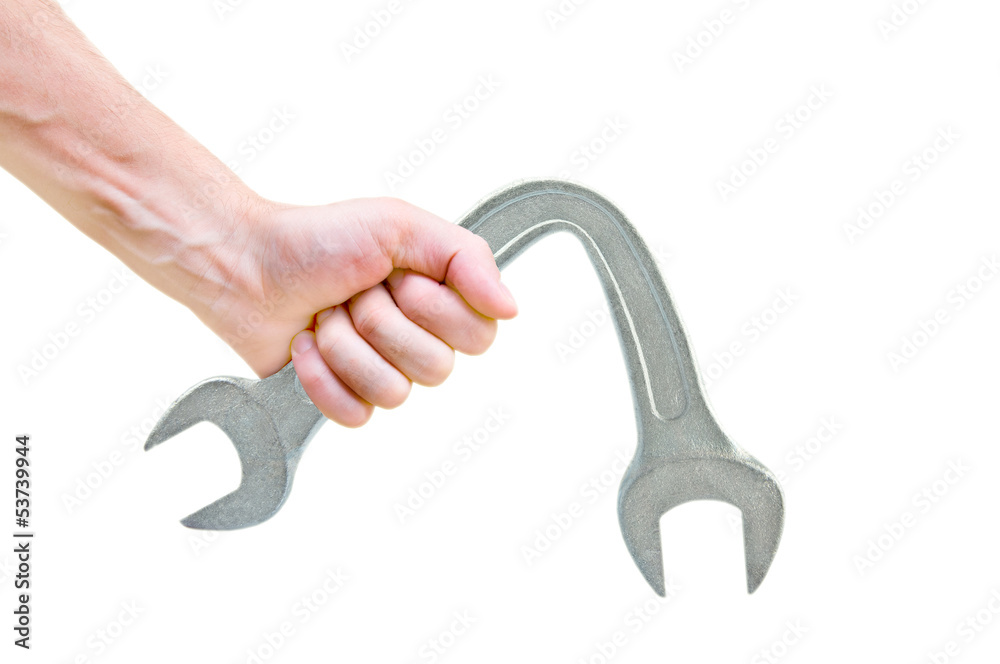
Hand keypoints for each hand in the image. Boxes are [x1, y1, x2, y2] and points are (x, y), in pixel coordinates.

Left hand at [204, 196, 517, 426]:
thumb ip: (466, 258)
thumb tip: (511, 308)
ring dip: (347, 347)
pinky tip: (306, 346)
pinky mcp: (343, 397)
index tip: (400, 276)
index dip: (436, 310)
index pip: (479, 335)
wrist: (247, 266)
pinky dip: (322, 377)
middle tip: (355, 292)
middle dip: (382, 323)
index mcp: (440, 299)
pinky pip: (356, 415)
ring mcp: (380, 371)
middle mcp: (417, 338)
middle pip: (437, 368)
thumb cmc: (320, 238)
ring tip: (326, 316)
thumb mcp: (401, 225)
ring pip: (396, 393)